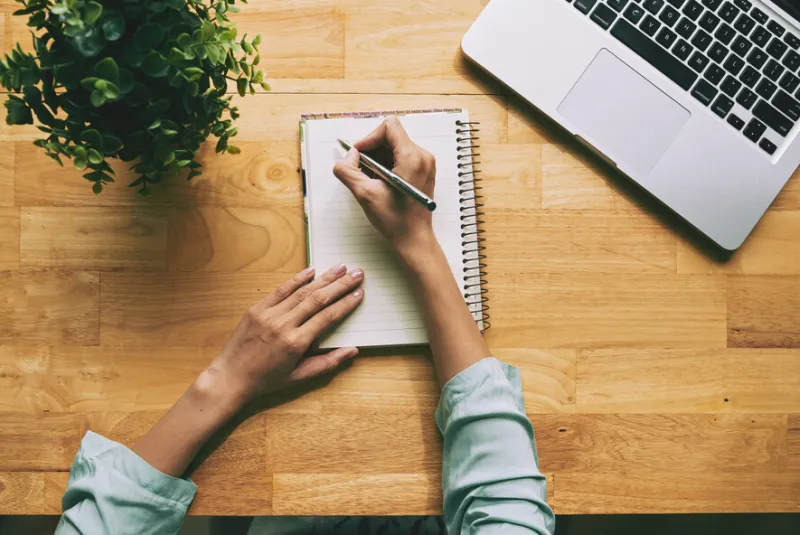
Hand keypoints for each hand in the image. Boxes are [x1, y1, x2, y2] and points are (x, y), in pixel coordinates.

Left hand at [207, 265, 364, 404]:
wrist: (231, 377)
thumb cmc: (266, 380)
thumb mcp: (299, 377)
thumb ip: (328, 363)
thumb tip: (353, 351)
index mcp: (296, 343)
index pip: (328, 317)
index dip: (346, 303)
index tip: (359, 293)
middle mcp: (284, 325)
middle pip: (318, 299)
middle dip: (340, 285)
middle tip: (357, 273)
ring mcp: (269, 315)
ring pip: (302, 292)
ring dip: (323, 278)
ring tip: (340, 267)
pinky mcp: (257, 309)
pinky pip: (280, 290)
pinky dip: (297, 279)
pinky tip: (311, 270)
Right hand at [333, 116, 437, 261]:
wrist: (414, 239)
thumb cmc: (396, 221)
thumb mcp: (364, 194)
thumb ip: (348, 170)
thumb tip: (349, 156)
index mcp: (412, 158)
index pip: (389, 127)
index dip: (369, 138)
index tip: (359, 155)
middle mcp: (423, 156)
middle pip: (392, 136)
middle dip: (372, 150)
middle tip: (361, 169)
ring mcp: (425, 164)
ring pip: (395, 146)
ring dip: (378, 158)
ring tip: (370, 178)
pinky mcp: (423, 171)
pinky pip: (402, 157)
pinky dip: (387, 164)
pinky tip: (379, 181)